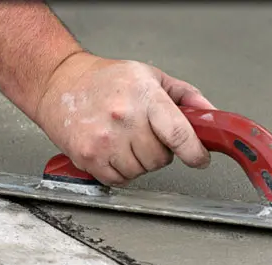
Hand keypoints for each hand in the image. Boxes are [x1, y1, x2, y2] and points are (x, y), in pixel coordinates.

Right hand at [33, 52, 215, 186]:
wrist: (60, 82)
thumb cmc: (105, 79)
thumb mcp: (151, 76)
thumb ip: (186, 96)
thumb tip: (211, 116)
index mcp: (144, 96)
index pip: (179, 134)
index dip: (195, 153)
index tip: (199, 158)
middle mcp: (123, 118)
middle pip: (160, 159)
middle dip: (159, 151)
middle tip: (145, 135)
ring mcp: (104, 140)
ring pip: (140, 171)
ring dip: (139, 162)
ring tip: (125, 139)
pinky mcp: (88, 157)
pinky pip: (119, 179)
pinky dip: (120, 170)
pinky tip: (112, 149)